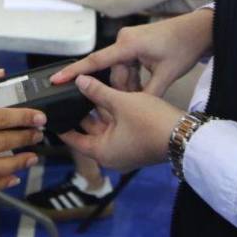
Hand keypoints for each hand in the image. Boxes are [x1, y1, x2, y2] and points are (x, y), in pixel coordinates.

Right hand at [50, 8, 212, 96]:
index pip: (95, 61)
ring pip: (120, 70)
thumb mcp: (167, 75)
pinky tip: (147, 82)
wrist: (198, 30)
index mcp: (128, 45)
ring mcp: (128, 40)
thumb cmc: (183, 48)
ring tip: (149, 89)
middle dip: (123, 88)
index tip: (56, 79)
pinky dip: (134, 76)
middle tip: (140, 99)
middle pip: (112, 72)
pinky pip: (126, 64)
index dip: (74, 72)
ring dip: (130, 84)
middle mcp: (123, 39)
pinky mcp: (133, 42)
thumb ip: (145, 93)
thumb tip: (130, 107)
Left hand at [59, 76, 182, 171]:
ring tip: (92, 88)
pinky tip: (112, 94)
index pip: (74, 139)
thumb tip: (80, 82)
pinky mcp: (136, 143)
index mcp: (102, 151)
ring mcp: (125, 150)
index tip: (52, 116)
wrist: (184, 135)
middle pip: (91, 129)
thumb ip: (97, 91)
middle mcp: (112, 154)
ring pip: (107, 126)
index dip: (62, 126)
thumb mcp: (121, 102)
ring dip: (102, 108)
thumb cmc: (152, 124)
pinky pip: (119, 127)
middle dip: (85, 110)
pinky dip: (115, 113)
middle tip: (73, 93)